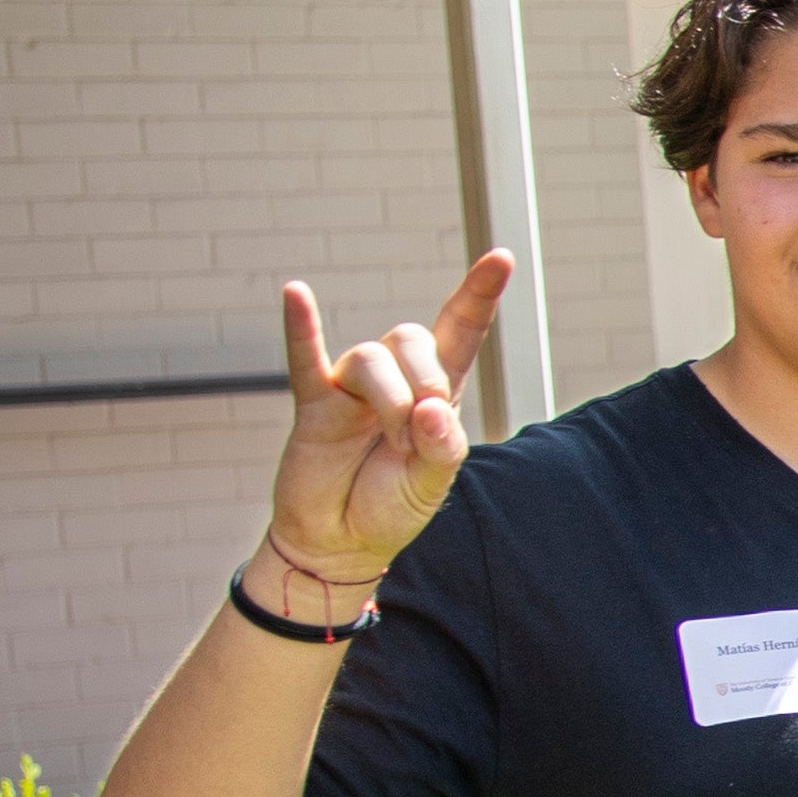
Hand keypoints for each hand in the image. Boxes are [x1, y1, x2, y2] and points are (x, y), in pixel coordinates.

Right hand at [263, 254, 509, 599]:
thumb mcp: (432, 484)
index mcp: (438, 393)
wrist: (340, 540)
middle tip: (418, 433)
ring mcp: (352, 387)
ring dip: (389, 400)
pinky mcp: (314, 403)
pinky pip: (305, 356)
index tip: (501, 256)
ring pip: (370, 357)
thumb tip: (432, 408)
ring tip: (391, 442)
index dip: (479, 294)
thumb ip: (442, 447)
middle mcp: (396, 379)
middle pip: (411, 338)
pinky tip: (295, 293)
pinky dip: (301, 326)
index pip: (461, 332)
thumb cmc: (391, 504)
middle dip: (425, 381)